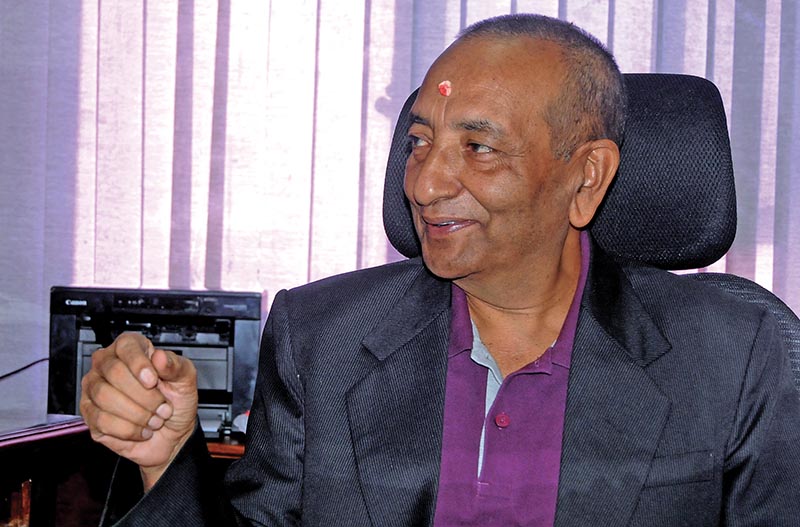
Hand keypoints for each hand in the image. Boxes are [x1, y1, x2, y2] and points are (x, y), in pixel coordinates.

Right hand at [80, 332, 198, 489]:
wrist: (172, 433)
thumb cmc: (176, 401)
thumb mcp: (186, 379)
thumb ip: (176, 365)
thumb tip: (160, 356)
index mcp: (132, 349)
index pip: (125, 346)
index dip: (139, 364)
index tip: (153, 381)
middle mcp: (108, 365)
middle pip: (114, 372)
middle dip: (144, 396)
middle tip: (162, 406)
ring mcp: (95, 389)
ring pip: (106, 397)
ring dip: (138, 414)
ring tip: (154, 419)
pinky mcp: (90, 414)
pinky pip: (102, 421)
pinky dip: (128, 429)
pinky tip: (141, 429)